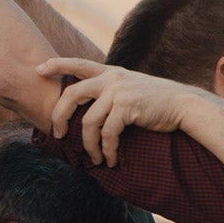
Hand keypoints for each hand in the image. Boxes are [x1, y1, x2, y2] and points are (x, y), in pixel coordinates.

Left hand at [38, 57, 191, 166]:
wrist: (185, 105)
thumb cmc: (157, 101)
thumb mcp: (130, 87)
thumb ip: (110, 90)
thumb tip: (87, 107)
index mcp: (110, 72)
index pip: (78, 63)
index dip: (56, 64)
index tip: (38, 69)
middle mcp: (111, 79)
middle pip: (72, 94)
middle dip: (59, 115)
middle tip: (58, 134)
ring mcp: (118, 92)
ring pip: (89, 121)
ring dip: (89, 144)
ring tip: (95, 158)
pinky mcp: (127, 107)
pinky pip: (107, 133)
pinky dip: (107, 149)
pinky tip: (111, 159)